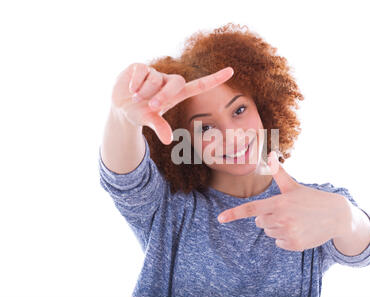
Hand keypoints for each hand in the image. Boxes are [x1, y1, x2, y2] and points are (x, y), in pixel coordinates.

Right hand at [111, 62, 233, 144]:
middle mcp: (168, 82)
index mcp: (177, 94)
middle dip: (163, 95)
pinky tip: (130, 89)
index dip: (215, 78)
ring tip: (136, 99)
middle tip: (152, 105)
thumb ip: (160, 127)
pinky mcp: (140, 66)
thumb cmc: (141, 113)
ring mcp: (155, 73)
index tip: (231, 71)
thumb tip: (168, 140)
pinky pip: (141, 71)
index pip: (200, 85)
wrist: (120, 107)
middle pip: (175, 82)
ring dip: (143, 92)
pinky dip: (134, 83)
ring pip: (154, 78)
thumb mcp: (150, 121)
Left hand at [217, 151, 351, 250]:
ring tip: (295, 221)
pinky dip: (286, 238)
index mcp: (279, 202)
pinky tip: (299, 230)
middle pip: (260, 222)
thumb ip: (278, 173)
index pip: (252, 209)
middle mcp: (281, 218)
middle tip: (287, 212)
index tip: (220, 218)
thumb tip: (270, 154)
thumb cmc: (311, 199)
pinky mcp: (294, 244)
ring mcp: (288, 232)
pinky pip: (279, 243)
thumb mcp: (293, 186)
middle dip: (268, 217)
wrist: (336, 215)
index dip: (234, 214)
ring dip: (277, 228)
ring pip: (269, 233)